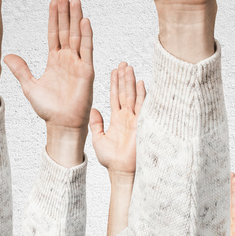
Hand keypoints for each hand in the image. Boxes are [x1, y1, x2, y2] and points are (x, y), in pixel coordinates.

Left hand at [4, 0, 93, 166]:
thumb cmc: (48, 108)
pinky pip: (86, 50)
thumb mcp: (29, 86)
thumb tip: (6, 55)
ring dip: (76, 18)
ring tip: (75, 1)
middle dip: (65, 12)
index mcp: (54, 60)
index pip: (54, 34)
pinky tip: (85, 21)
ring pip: (77, 36)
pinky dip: (86, 35)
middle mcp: (67, 59)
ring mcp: (78, 63)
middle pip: (66, 30)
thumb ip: (20, 69)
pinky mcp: (86, 71)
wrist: (61, 124)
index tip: (53, 1)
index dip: (54, 18)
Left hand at [90, 62, 143, 180]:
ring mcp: (135, 120)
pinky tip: (141, 83)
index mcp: (117, 119)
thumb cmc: (111, 160)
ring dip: (131, 82)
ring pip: (133, 96)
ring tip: (128, 67)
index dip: (115, 84)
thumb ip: (96, 124)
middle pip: (125, 92)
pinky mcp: (141, 124)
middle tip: (122, 63)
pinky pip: (142, 106)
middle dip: (123, 78)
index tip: (114, 71)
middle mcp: (127, 117)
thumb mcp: (98, 139)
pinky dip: (142, 94)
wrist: (121, 172)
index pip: (115, 97)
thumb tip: (92, 110)